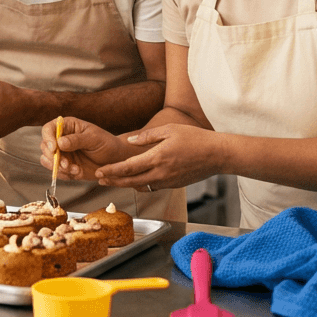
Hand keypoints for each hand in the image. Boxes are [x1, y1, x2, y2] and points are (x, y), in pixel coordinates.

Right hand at [38, 117, 128, 180]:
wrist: (115, 160)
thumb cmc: (107, 144)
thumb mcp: (94, 139)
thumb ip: (77, 140)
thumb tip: (60, 142)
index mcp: (68, 126)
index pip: (49, 129)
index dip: (48, 138)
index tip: (54, 149)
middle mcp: (61, 139)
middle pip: (45, 146)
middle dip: (53, 157)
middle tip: (66, 164)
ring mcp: (62, 153)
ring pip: (47, 160)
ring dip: (58, 167)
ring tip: (75, 169)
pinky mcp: (65, 166)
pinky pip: (56, 171)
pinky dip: (64, 174)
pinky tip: (77, 172)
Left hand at [94, 124, 223, 190]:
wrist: (217, 155)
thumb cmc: (195, 138)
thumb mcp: (170, 130)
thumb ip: (147, 136)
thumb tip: (130, 141)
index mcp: (157, 158)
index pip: (128, 167)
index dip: (112, 170)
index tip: (100, 172)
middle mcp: (160, 173)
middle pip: (130, 181)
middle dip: (113, 180)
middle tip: (100, 180)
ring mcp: (167, 181)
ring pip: (141, 186)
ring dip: (125, 184)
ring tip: (113, 181)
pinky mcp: (174, 185)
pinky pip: (152, 186)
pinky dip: (140, 185)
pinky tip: (134, 181)